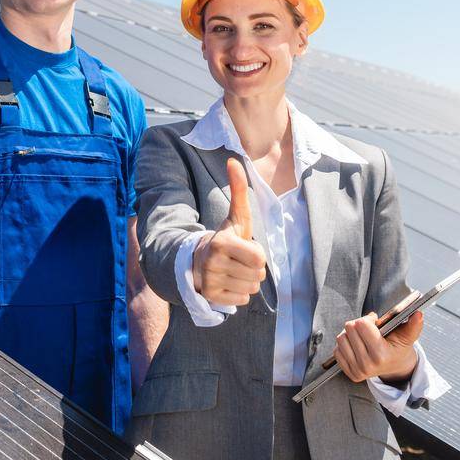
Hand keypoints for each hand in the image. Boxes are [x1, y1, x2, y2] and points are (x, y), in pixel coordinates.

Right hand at [191, 156, 267, 306]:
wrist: (199, 260)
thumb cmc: (225, 237)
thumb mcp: (236, 216)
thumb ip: (238, 190)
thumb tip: (234, 160)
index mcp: (222, 243)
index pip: (260, 259)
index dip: (257, 254)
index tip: (243, 248)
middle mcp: (213, 263)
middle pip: (258, 276)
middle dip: (253, 269)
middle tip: (238, 261)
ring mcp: (211, 281)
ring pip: (250, 289)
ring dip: (246, 281)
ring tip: (233, 270)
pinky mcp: (211, 296)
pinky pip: (242, 300)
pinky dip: (238, 293)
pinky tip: (228, 282)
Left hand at [334, 303, 423, 384]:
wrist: (394, 367)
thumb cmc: (398, 348)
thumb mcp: (407, 337)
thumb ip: (413, 325)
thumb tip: (418, 314)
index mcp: (381, 355)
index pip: (361, 325)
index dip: (368, 319)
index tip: (375, 323)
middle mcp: (368, 365)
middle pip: (349, 328)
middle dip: (359, 325)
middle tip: (369, 330)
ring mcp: (358, 371)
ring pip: (341, 338)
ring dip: (350, 334)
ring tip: (362, 337)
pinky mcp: (350, 373)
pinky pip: (337, 350)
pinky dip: (345, 345)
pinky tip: (357, 347)